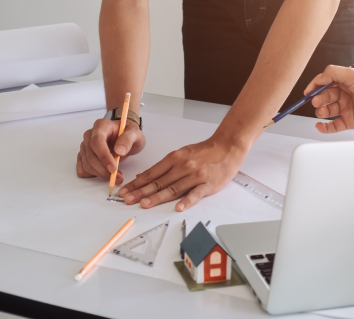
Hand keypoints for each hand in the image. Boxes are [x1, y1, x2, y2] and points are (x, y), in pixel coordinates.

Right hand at [76, 119, 145, 183]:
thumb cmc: (129, 134)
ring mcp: (85, 146)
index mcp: (101, 126)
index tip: (113, 168)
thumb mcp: (135, 134)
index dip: (103, 156)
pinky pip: (83, 169)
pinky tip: (106, 174)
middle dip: (103, 169)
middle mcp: (90, 135)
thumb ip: (128, 139)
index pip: (97, 141)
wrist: (125, 137)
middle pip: (91, 155)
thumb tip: (119, 151)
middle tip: (118, 177)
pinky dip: (94, 175)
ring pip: (87, 164)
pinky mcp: (84, 156)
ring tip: (116, 176)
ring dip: (101, 173)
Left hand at [117, 135, 247, 211]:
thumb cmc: (205, 151)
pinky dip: (187, 200)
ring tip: (144, 204)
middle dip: (141, 192)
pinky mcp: (208, 183)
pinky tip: (179, 207)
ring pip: (174, 188)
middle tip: (128, 199)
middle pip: (159, 182)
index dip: (137, 183)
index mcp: (175, 158)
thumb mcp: (182, 153)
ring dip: (158, 197)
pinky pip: (196, 193)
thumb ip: (166, 165)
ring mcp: (196, 175)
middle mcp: (183, 166)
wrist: (227, 146)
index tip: (125, 191)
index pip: (152, 173)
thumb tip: (146, 176)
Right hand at [304, 65, 353, 133]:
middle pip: (324, 97)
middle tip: (316, 102)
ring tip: (322, 112)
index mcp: (344, 81)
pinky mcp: (350, 121)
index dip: (314, 87)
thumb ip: (332, 73)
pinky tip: (320, 126)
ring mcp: (347, 108)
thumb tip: (318, 78)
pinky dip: (325, 127)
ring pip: (327, 111)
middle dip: (318, 99)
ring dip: (321, 112)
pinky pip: (333, 126)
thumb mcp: (352, 74)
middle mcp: (344, 94)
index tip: (307, 92)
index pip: (324, 83)